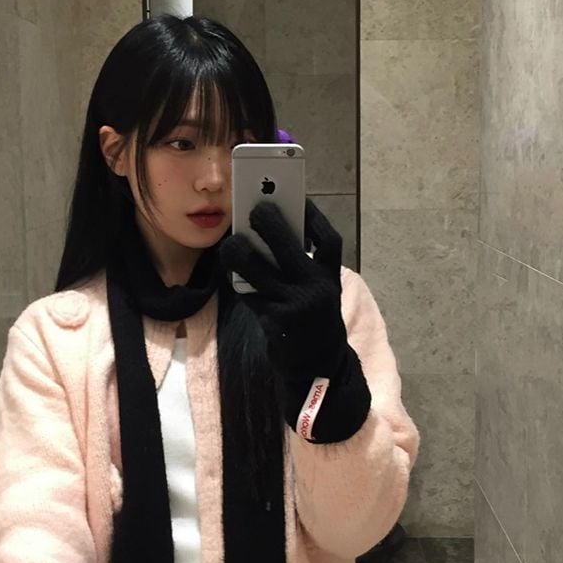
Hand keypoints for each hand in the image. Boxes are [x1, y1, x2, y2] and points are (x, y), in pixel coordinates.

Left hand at [220, 199, 347, 384]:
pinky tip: (232, 272)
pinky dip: (238, 282)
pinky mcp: (273, 323)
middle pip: (289, 247)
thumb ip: (303, 264)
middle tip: (254, 209)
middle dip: (269, 223)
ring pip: (258, 270)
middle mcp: (316, 291)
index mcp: (331, 279)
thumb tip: (269, 231)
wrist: (318, 365)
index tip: (297, 197)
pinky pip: (249, 294)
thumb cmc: (314, 318)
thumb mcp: (320, 290)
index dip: (313, 216)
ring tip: (231, 243)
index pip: (327, 240)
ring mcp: (293, 307)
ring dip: (239, 252)